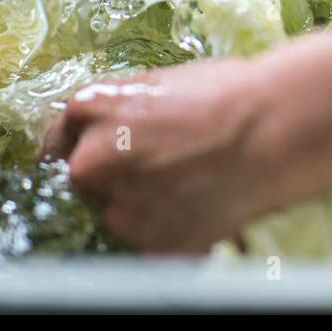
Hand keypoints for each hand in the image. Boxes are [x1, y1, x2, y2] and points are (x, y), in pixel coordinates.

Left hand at [40, 60, 276, 252]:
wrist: (274, 129)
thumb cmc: (229, 94)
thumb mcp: (159, 85)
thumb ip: (121, 115)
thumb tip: (114, 135)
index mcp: (89, 111)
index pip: (57, 140)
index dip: (83, 147)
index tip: (101, 155)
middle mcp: (90, 162)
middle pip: (85, 180)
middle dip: (113, 178)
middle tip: (160, 170)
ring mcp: (119, 209)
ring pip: (117, 215)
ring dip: (142, 207)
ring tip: (190, 188)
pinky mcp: (151, 245)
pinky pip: (151, 242)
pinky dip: (171, 232)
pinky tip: (204, 208)